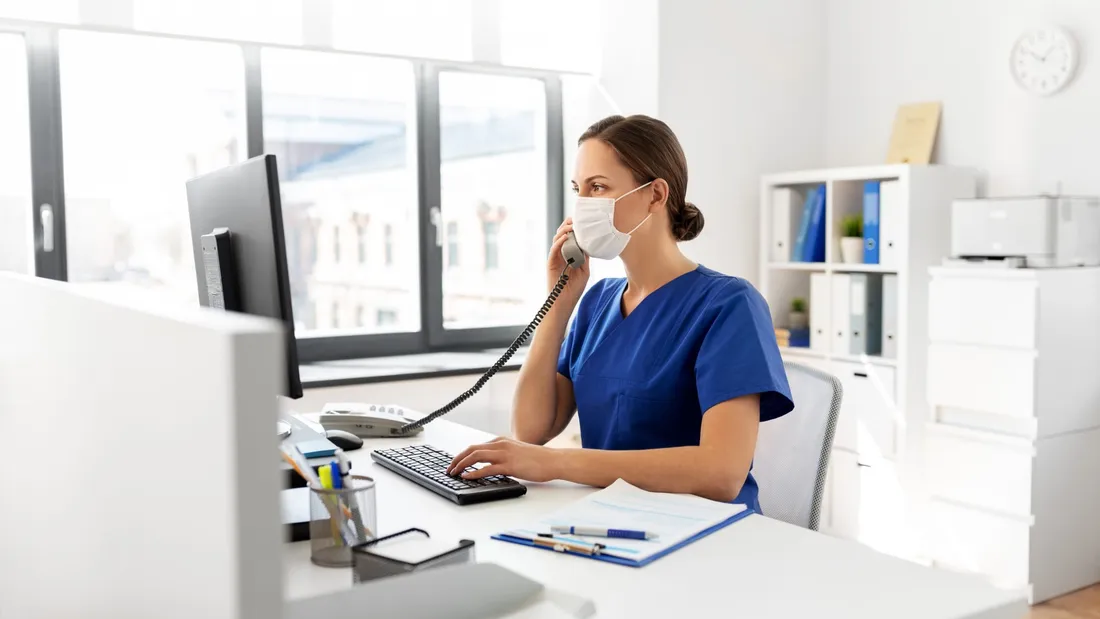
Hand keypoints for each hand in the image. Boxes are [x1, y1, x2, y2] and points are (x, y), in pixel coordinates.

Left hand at [446, 437, 562, 482]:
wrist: (553, 460)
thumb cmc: (538, 459)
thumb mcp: (517, 453)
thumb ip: (504, 456)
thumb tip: (492, 465)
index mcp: (502, 441)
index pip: (476, 446)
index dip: (463, 455)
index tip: (456, 463)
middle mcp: (501, 445)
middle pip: (471, 449)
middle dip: (457, 459)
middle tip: (449, 469)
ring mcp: (505, 454)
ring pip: (475, 456)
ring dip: (461, 464)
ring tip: (453, 472)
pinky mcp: (509, 465)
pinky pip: (486, 468)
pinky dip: (474, 472)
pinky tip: (467, 476)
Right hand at [547, 218, 590, 309]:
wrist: (564, 303)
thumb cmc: (573, 289)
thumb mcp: (584, 271)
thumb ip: (585, 258)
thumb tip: (589, 244)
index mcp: (569, 255)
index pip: (570, 237)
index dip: (574, 228)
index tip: (582, 221)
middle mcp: (561, 254)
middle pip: (562, 235)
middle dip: (568, 225)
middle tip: (576, 219)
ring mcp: (555, 258)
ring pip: (556, 239)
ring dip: (563, 230)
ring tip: (572, 226)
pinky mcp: (550, 263)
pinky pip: (553, 249)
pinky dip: (559, 242)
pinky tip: (565, 237)